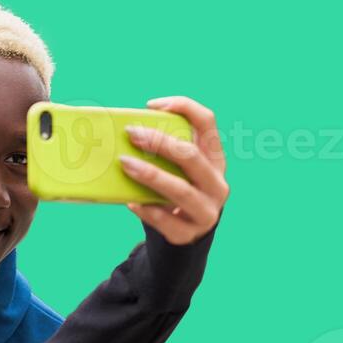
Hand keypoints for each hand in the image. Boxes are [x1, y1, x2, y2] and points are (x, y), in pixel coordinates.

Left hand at [120, 96, 230, 245]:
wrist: (186, 236)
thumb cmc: (176, 192)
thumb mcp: (180, 171)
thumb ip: (164, 154)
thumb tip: (125, 134)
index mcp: (215, 159)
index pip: (207, 122)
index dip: (183, 107)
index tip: (151, 105)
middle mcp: (217, 183)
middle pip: (192, 155)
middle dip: (160, 142)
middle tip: (131, 133)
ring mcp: (207, 210)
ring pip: (180, 190)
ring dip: (151, 175)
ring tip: (125, 164)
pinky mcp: (189, 234)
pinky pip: (166, 220)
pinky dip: (147, 210)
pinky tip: (131, 202)